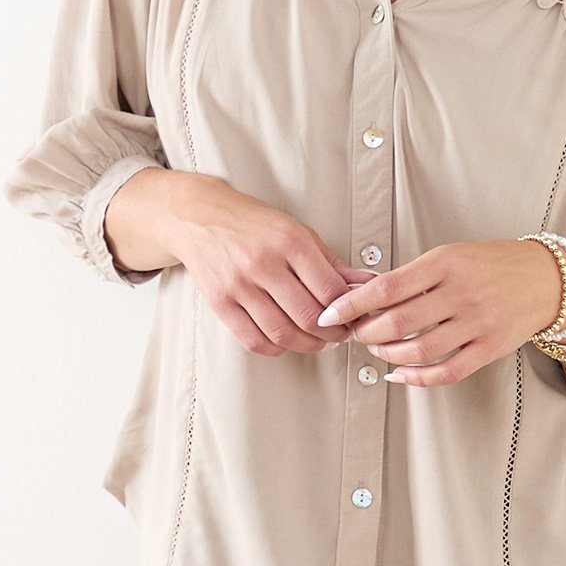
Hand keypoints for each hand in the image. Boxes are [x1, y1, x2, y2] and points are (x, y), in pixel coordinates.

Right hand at [169, 179, 375, 355]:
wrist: (199, 217)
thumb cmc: (252, 223)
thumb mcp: (298, 231)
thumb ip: (332, 261)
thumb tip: (366, 283)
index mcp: (289, 241)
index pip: (329, 290)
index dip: (348, 311)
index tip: (353, 316)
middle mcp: (263, 263)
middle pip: (308, 316)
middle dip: (332, 333)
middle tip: (339, 333)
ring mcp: (239, 285)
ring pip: (282, 333)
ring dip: (307, 345)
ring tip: (317, 340)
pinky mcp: (220, 302)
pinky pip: (253, 340)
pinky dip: (276, 348)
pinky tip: (286, 341)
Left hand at [315, 239, 560, 385]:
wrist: (546, 279)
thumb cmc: (492, 264)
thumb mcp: (451, 255)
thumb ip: (414, 276)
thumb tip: (365, 295)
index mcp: (446, 263)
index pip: (387, 287)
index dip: (352, 304)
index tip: (329, 314)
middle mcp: (461, 293)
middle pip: (398, 322)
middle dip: (366, 333)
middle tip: (354, 334)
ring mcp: (477, 323)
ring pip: (419, 350)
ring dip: (388, 355)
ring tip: (376, 350)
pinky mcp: (490, 349)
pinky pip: (447, 371)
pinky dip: (417, 379)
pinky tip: (399, 375)